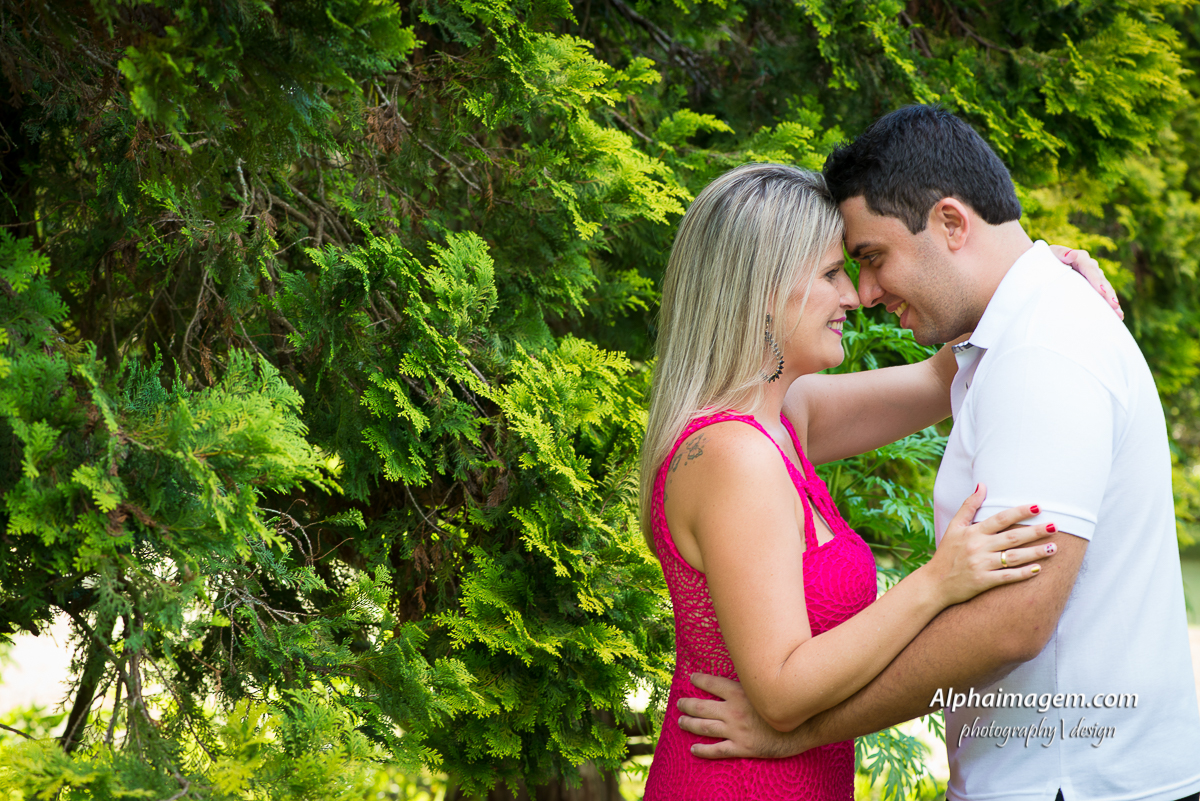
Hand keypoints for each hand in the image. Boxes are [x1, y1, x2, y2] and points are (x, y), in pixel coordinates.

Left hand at [676, 673, 810, 758]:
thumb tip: (746, 668)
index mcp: (740, 692)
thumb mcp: (767, 686)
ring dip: (690, 724)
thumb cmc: (788, 702)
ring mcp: (737, 730)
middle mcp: (734, 710)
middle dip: (687, 704)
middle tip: (679, 704)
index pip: (713, 683)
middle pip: (702, 706)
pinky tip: (694, 749)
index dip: (700, 679)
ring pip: (705, 727)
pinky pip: (718, 749)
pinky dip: (703, 750)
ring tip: (681, 722)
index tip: (692, 677)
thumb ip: (753, 680)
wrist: (805, 725)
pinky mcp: (743, 747)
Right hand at [925, 483, 1056, 606]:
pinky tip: (1038, 569)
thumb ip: (969, 505)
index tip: (1038, 507)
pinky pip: (1007, 577)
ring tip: (1054, 547)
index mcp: (972, 532)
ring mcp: (981, 565)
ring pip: (1014, 557)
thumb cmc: (947, 553)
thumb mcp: (954, 526)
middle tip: (1055, 527)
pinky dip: (1023, 573)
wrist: (935, 584)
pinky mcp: (983, 582)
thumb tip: (983, 484)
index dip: (1019, 512)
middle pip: (1012, 537)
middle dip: (1035, 531)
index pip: (1000, 519)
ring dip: (1035, 552)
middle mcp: (978, 547)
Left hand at [1049, 244, 1123, 319]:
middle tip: (1114, 306)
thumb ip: (1060, 253)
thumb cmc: (1046, 259)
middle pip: (1100, 280)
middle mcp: (1090, 266)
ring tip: (1118, 314)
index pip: (1090, 269)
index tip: (1101, 291)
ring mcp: (1092, 276)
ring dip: (1111, 301)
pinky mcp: (1092, 285)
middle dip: (1108, 293)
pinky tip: (1116, 315)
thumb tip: (1072, 254)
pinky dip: (1108, 304)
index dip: (1096, 280)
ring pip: (1105, 288)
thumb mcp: (1050, 254)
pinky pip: (1103, 294)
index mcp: (1080, 258)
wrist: (1045, 263)